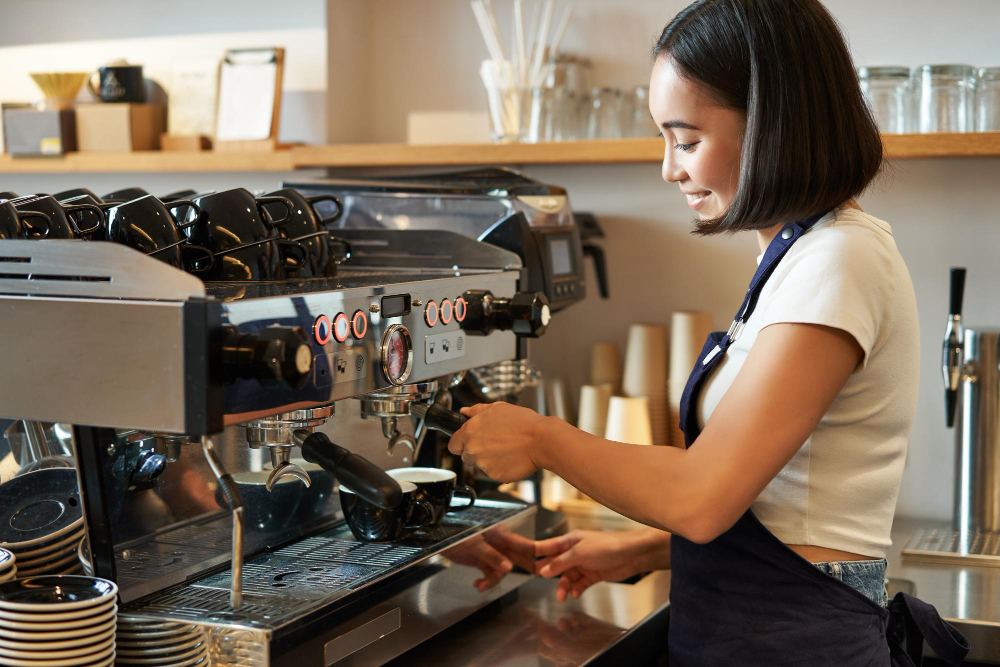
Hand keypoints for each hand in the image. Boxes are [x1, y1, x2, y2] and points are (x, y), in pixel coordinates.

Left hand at [444, 527, 534, 591]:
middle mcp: (499, 543)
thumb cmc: (456, 530)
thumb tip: (508, 567)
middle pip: (518, 556)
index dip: (538, 551)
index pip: (524, 544)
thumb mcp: (474, 543)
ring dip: (494, 580)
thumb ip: (491, 555)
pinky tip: (477, 585)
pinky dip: (485, 581)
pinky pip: (490, 573)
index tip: (549, 559)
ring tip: (480, 585)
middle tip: (540, 574)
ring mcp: (490, 552)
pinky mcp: (481, 559)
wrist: (437, 532)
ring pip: (502, 569)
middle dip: (526, 567)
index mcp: (500, 534)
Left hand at [447, 402, 547, 481]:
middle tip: (494, 443)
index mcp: (470, 431)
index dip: (460, 442)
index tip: (467, 442)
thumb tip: (465, 412)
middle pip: (466, 455)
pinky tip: (511, 457)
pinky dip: (500, 468)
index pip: (453, 444)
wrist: (541, 440)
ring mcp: (483, 464)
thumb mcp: (498, 408)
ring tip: (506, 449)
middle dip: (476, 451)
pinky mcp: (495, 476)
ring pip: (480, 465)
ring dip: (488, 459)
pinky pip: (493, 473)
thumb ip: (476, 410)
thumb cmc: (523, 423)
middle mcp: (473, 449)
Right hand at [534, 529, 652, 601]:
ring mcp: (584, 563)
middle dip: (549, 574)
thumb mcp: (579, 553)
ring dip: (564, 586)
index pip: (548, 547)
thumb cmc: (607, 545)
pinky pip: (580, 583)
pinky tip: (576, 593)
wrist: (631, 554)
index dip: (536, 554)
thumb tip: (543, 570)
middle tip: (541, 582)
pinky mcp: (593, 574)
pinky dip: (577, 589)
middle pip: (556, 565)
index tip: (524, 562)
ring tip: (562, 596)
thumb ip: (561, 563)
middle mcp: (575, 552)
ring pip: (568, 577)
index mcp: (569, 541)